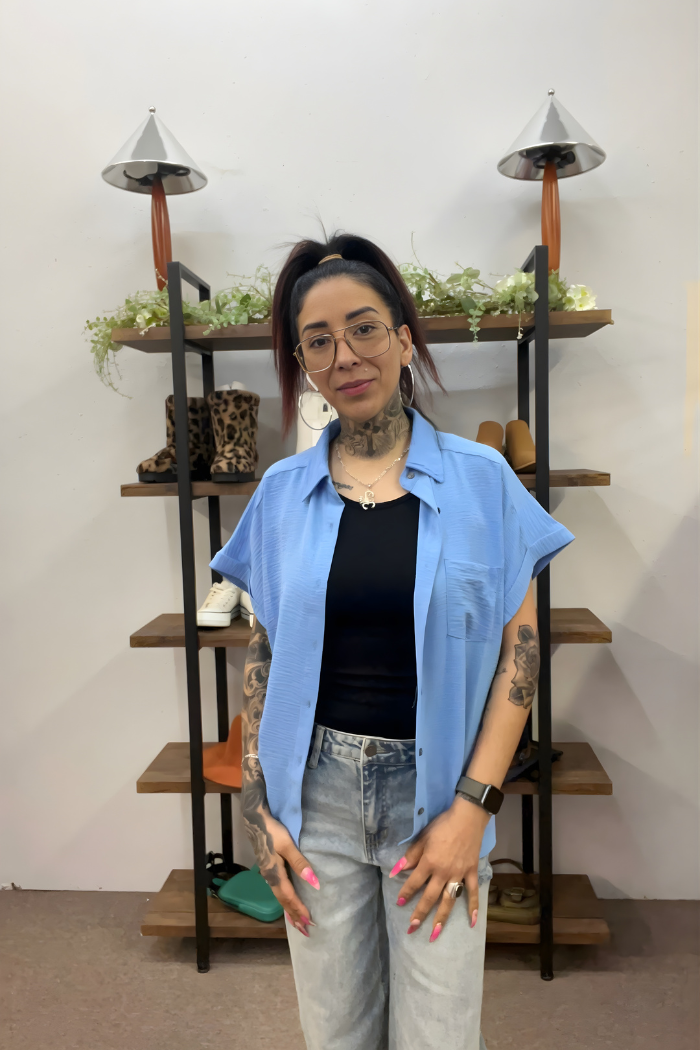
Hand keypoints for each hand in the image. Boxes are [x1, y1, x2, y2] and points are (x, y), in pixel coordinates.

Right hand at [248, 808, 319, 937]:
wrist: (254, 820)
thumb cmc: (272, 831)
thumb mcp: (287, 845)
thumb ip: (300, 863)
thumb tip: (314, 883)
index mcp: (274, 874)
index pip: (289, 897)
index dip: (299, 910)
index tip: (309, 922)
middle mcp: (270, 878)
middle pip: (283, 901)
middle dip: (294, 916)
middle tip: (306, 930)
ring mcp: (268, 874)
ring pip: (280, 897)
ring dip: (290, 910)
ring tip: (298, 922)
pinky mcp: (268, 869)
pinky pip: (278, 891)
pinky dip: (285, 901)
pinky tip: (288, 902)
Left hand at [389, 797, 488, 941]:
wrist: (467, 817)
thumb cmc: (442, 825)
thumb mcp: (423, 837)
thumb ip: (411, 856)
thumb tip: (396, 871)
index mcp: (429, 862)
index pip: (414, 882)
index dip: (405, 893)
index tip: (399, 904)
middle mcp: (443, 872)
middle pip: (430, 897)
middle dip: (420, 914)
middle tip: (411, 929)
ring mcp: (459, 874)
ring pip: (449, 900)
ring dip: (441, 918)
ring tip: (434, 934)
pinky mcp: (471, 873)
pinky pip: (472, 893)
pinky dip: (473, 907)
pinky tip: (472, 923)